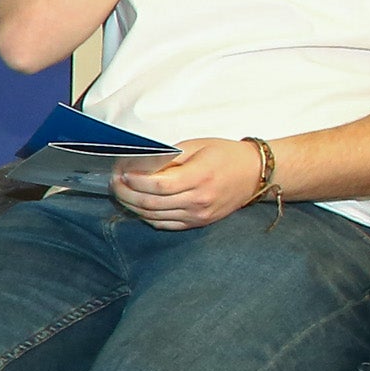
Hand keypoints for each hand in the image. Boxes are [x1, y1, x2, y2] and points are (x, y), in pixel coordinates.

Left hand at [114, 137, 262, 229]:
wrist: (255, 173)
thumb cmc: (225, 155)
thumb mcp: (197, 146)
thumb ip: (168, 156)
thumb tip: (139, 164)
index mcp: (198, 178)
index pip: (157, 185)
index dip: (134, 180)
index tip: (121, 172)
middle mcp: (198, 200)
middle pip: (151, 203)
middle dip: (126, 193)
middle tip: (114, 182)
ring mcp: (198, 215)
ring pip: (154, 216)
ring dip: (132, 205)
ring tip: (121, 192)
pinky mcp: (198, 223)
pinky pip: (165, 225)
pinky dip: (147, 216)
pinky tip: (138, 205)